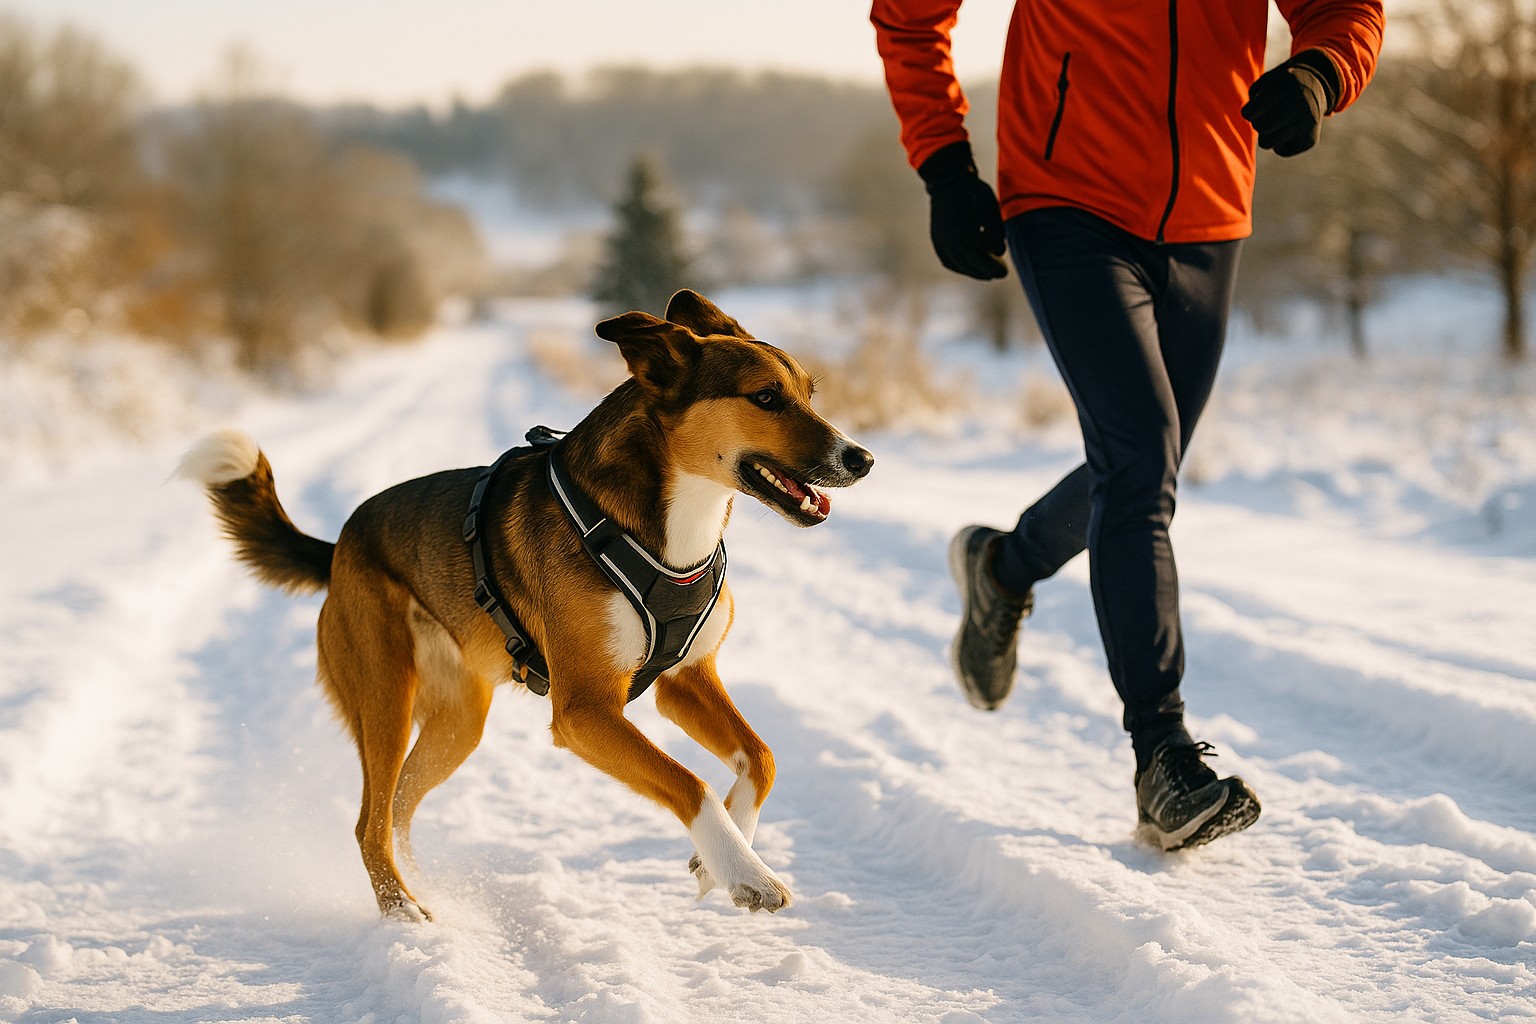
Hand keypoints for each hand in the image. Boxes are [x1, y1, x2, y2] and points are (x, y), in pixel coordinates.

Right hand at [918, 141, 1007, 279]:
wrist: (949, 181)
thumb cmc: (974, 193)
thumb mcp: (991, 210)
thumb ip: (996, 232)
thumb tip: (1000, 252)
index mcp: (965, 234)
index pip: (981, 260)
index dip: (994, 268)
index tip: (1005, 273)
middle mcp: (950, 241)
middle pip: (969, 265)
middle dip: (985, 272)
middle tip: (999, 274)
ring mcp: (941, 241)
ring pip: (957, 265)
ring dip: (972, 271)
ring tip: (985, 273)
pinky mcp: (936, 239)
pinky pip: (946, 260)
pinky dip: (958, 266)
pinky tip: (968, 267)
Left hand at [1242, 50, 1341, 156]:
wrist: (1317, 89)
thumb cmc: (1282, 87)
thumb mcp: (1268, 80)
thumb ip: (1254, 95)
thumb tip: (1250, 116)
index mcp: (1288, 84)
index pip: (1253, 110)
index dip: (1248, 113)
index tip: (1252, 110)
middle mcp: (1301, 103)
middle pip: (1261, 127)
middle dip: (1258, 123)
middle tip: (1266, 117)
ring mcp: (1308, 122)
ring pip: (1267, 142)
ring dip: (1266, 135)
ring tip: (1275, 124)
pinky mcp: (1311, 139)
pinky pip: (1281, 151)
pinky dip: (1280, 143)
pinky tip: (1288, 130)